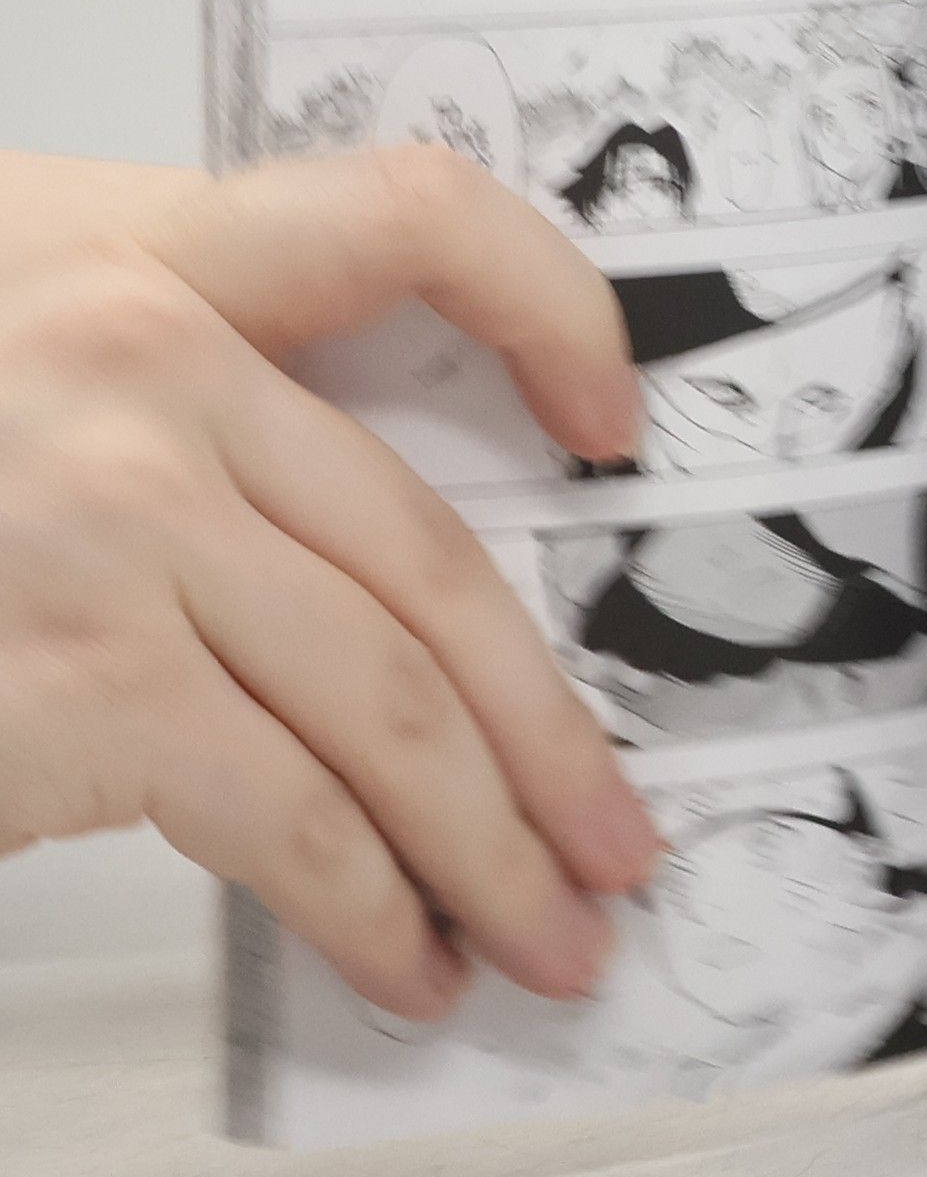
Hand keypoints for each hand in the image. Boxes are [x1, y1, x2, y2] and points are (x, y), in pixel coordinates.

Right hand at [0, 146, 658, 1018]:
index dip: (550, 303)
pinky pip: (287, 811)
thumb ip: (187, 400)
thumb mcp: (14, 360)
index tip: (617, 418)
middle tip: (618, 837)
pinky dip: (371, 905)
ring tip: (552, 934)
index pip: (413, 215)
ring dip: (493, 843)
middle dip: (549, 730)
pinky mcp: (78, 681)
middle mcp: (144, 367)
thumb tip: (365, 576)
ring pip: (391, 702)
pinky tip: (411, 961)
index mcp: (146, 257)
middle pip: (432, 557)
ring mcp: (112, 523)